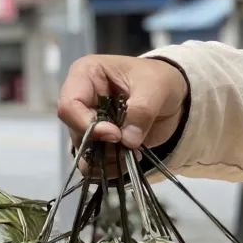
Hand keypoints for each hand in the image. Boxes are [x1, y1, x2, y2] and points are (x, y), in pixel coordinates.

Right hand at [57, 55, 188, 151]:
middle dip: (102, 145)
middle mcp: (81, 100)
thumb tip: (127, 140)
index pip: (69, 105)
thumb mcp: (156, 87)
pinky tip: (128, 164)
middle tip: (130, 147)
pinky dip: (109, 168)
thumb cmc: (159, 80)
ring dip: (107, 159)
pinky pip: (94, 162)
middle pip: (75, 131)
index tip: (116, 135)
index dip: (87, 125)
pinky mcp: (100, 141)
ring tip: (133, 154)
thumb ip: (142, 110)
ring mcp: (88, 122)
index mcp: (85, 75)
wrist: (173, 95)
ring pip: (84, 150)